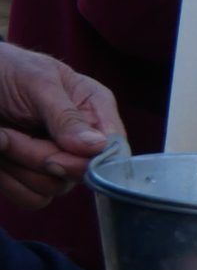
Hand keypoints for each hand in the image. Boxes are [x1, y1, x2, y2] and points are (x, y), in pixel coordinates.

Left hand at [0, 42, 123, 210]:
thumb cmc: (7, 71)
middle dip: (38, 157)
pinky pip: (33, 198)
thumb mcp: (38, 83)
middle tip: (8, 136)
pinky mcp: (32, 177)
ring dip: (18, 168)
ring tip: (0, 139)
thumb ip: (67, 116)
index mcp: (95, 109)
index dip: (87, 160)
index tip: (53, 158)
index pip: (112, 148)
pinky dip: (10, 184)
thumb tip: (98, 147)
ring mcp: (58, 159)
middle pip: (79, 172)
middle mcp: (82, 138)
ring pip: (54, 188)